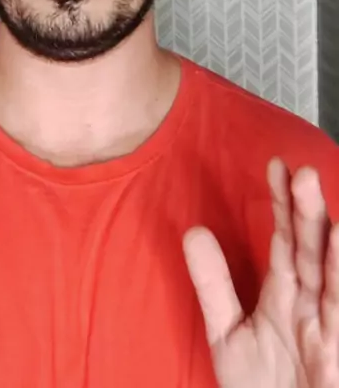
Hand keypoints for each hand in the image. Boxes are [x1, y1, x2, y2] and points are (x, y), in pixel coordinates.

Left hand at [183, 159, 338, 387]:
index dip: (282, 204)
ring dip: (330, 242)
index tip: (277, 165)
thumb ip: (213, 285)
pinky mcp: (336, 352)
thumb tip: (193, 230)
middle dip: (307, 214)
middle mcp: (311, 305)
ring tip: (325, 204)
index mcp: (286, 295)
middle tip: (304, 172)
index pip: (285, 241)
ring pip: (331, 278)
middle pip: (310, 252)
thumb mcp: (228, 334)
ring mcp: (328, 329)